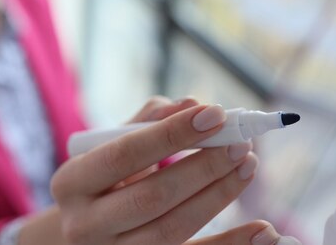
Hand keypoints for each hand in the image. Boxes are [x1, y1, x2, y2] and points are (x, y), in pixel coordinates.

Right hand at [47, 96, 296, 244]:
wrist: (84, 229)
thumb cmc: (103, 179)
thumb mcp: (111, 148)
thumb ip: (147, 122)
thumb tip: (191, 104)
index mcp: (71, 182)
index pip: (124, 153)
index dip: (172, 134)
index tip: (215, 114)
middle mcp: (84, 224)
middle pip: (152, 196)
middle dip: (202, 168)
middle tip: (240, 145)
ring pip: (173, 230)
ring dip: (218, 197)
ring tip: (247, 167)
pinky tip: (263, 231)